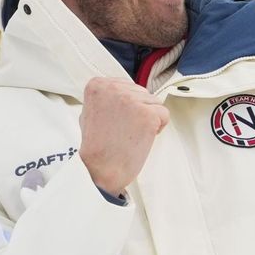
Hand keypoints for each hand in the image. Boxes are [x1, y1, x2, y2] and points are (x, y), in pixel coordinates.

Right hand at [79, 77, 168, 194]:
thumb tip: (122, 91)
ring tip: (130, 135)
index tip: (114, 121)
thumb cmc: (97, 146)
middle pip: (142, 92)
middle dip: (138, 111)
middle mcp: (113, 88)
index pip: (127, 86)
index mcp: (98, 85)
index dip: (127, 106)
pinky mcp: (147, 114)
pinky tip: (141, 138)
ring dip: (148, 120)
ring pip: (154, 103)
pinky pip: (164, 114)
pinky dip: (157, 128)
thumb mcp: (90, 111)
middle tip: (123, 130)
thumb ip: (106, 98)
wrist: (101, 169)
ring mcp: (131, 100)